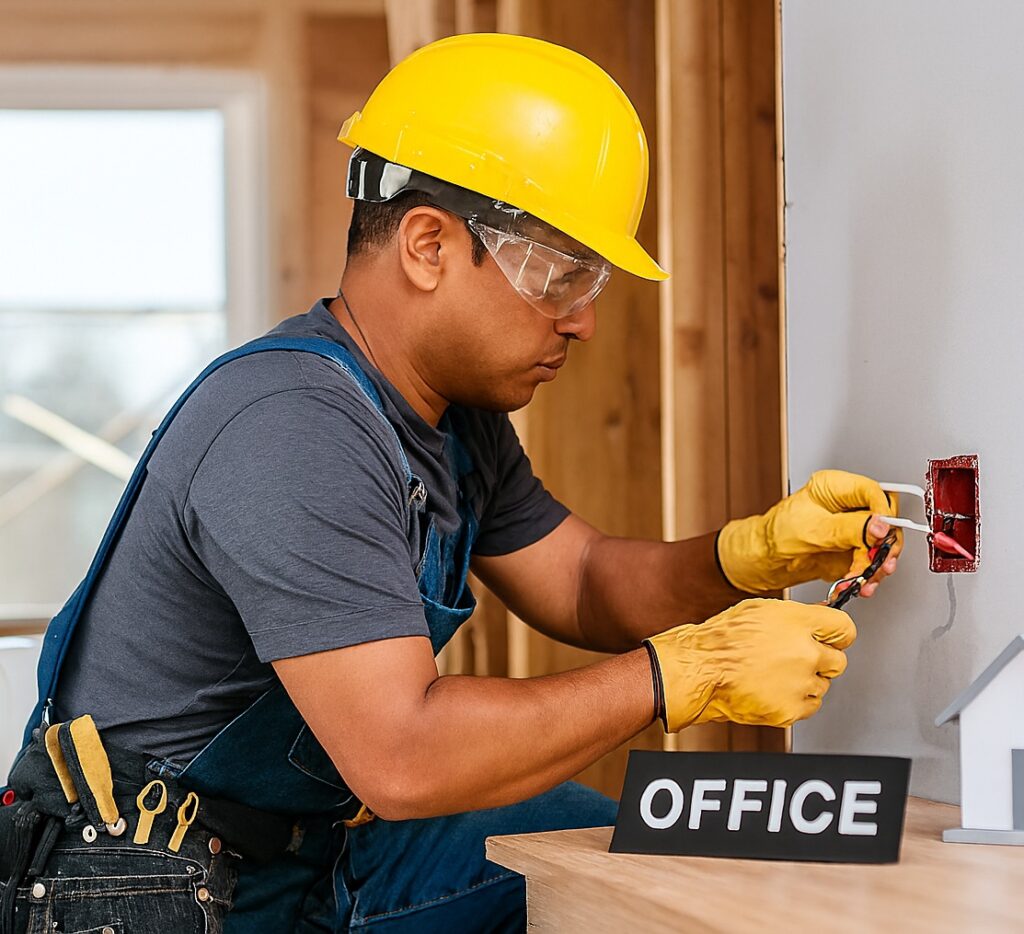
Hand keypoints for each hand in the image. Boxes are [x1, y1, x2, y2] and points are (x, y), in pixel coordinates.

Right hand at [644, 598, 854, 730]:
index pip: (844, 628)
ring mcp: (801, 683)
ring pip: (823, 684)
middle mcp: (806, 652)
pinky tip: (774, 689)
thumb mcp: (759, 611)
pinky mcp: (792, 709)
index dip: (836, 634)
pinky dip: (796, 700)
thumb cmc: (721, 640)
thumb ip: (795, 617)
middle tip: (796, 659)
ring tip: (775, 674)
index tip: (831, 638)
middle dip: (821, 659)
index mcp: (799, 623)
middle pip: (839, 660)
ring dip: (806, 681)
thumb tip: (816, 621)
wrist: (699, 671)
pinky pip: (810, 705)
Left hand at [715, 470, 903, 593]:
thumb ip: (849, 528)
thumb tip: (879, 526)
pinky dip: (868, 575)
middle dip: (883, 545)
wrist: (762, 560)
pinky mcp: (851, 550)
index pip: (873, 492)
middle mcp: (847, 507)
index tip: (881, 533)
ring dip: (877, 565)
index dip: (883, 513)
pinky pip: (870, 562)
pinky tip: (859, 583)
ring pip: (881, 544)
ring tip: (866, 578)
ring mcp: (851, 529)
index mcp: (835, 488)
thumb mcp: (813, 530)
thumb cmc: (775, 535)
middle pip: (883, 521)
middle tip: (878, 561)